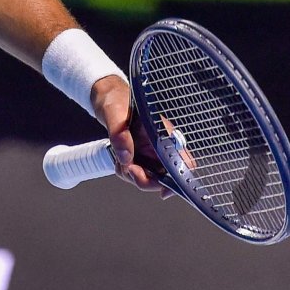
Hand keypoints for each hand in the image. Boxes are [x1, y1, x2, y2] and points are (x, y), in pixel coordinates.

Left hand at [90, 75, 172, 199]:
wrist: (106, 98)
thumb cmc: (116, 99)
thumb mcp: (115, 114)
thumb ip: (120, 135)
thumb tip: (126, 158)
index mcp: (164, 133)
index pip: (183, 161)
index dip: (179, 179)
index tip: (164, 191)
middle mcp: (161, 145)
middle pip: (165, 176)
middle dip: (145, 178)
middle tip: (129, 169)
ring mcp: (151, 152)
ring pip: (149, 177)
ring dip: (132, 174)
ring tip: (121, 159)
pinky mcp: (141, 155)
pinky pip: (137, 173)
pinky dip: (126, 171)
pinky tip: (120, 158)